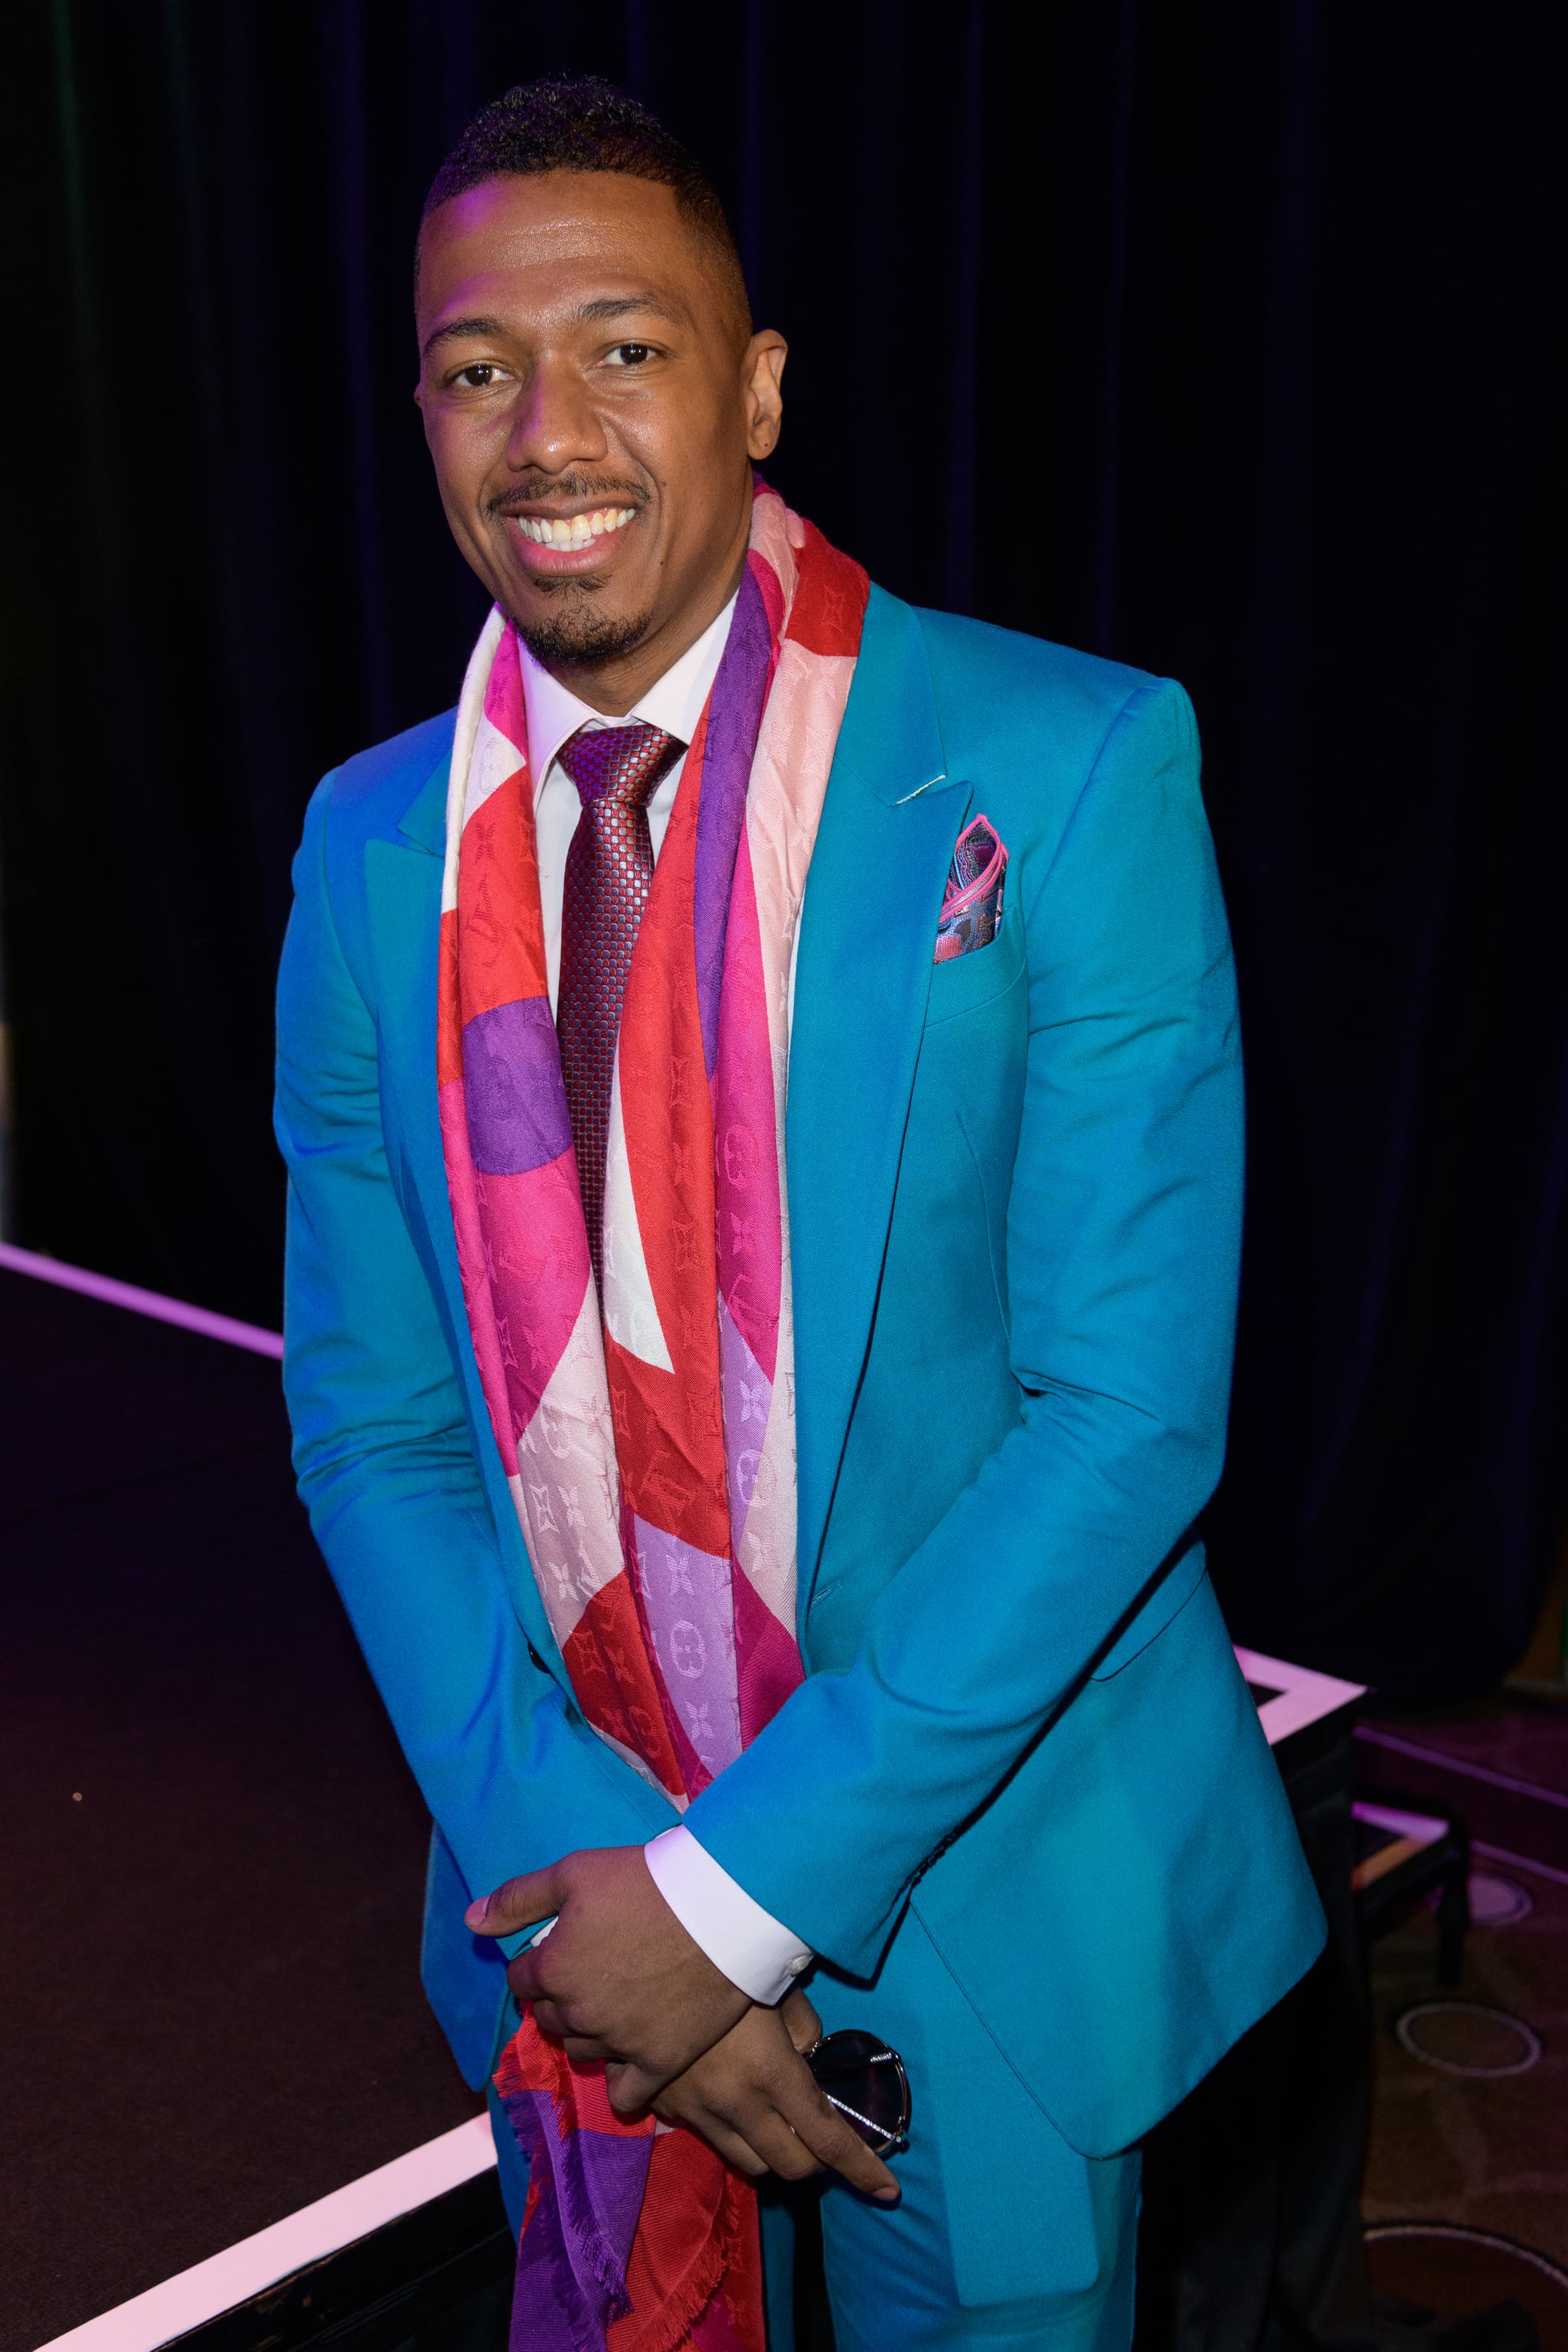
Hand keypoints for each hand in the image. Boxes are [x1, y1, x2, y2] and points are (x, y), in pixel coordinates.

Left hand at [466, 1844, 748, 2094]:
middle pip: (549, 2018)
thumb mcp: (574, 1872)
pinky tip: (632, 2062)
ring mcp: (619, 2042)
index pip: (521, 1980)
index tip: (564, 1947)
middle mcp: (578, 2014)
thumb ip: (517, 1899)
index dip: (538, 1962)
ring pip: (584, 2050)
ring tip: (617, 2004)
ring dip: (590, 2031)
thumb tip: (471, 1921)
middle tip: (594, 1971)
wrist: (721, 1904)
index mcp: (552, 1970)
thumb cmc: (645, 1880)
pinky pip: (626, 2095)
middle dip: (561, 1997)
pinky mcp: (659, 2061)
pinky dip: (624, 2083)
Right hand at [618, 1990, 898, 2202]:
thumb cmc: (724, 1963)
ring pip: (750, 2164)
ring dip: (774, 2154)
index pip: (828, 2139)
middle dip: (816, 2163)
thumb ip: (803, 2027)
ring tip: (779, 2124)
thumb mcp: (778, 1986)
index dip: (862, 2169)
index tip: (889, 2192)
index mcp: (772, 2073)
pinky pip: (709, 2138)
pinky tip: (729, 2099)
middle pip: (790, 2167)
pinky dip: (729, 2132)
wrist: (642, 1961)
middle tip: (822, 2140)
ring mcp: (698, 2110)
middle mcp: (737, 2103)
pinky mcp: (667, 2108)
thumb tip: (808, 2053)